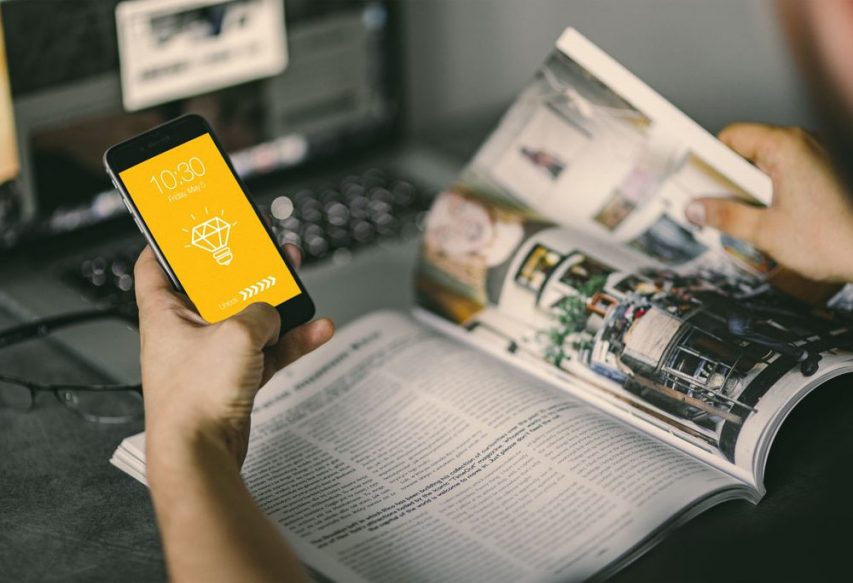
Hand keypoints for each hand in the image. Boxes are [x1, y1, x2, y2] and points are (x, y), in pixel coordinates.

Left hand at [134, 245, 333, 469]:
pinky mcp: (234, 378)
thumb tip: (273, 311)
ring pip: (247, 317)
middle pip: (215, 286)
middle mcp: (185, 331)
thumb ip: (260, 312)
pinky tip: (316, 330)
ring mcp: (211, 355)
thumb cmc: (195, 398)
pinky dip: (291, 340)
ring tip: (296, 278)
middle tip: (263, 246)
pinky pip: (267, 350)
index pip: (155, 265)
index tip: (189, 226)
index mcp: (165, 312)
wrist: (202, 454)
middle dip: (243, 266)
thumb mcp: (236, 334)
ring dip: (275, 302)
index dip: (169, 242)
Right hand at [685, 123, 852, 282]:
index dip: (707, 158)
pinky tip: (762, 218)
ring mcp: (815, 158)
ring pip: (763, 164)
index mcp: (786, 147)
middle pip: (746, 150)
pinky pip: (782, 174)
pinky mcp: (821, 174)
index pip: (732, 136)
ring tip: (739, 216)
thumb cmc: (831, 240)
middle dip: (725, 178)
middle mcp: (803, 144)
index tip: (691, 178)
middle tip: (710, 204)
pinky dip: (766, 192)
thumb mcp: (764, 232)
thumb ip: (724, 217)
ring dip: (746, 189)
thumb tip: (695, 209)